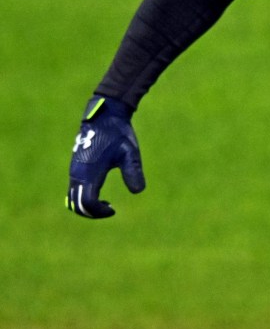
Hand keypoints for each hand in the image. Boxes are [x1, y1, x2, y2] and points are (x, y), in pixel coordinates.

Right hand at [67, 96, 144, 217]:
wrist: (105, 117)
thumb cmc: (118, 134)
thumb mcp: (129, 152)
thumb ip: (133, 171)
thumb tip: (138, 191)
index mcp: (89, 172)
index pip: (87, 202)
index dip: (98, 211)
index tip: (113, 209)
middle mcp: (77, 174)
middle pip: (76, 204)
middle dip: (92, 212)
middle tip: (110, 209)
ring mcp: (74, 171)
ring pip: (72, 198)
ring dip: (86, 206)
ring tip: (105, 204)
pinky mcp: (75, 168)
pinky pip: (73, 190)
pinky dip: (82, 198)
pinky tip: (100, 194)